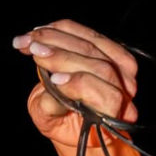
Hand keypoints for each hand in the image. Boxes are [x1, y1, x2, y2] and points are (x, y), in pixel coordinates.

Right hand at [12, 19, 137, 145]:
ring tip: (30, 39)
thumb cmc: (61, 125)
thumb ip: (51, 108)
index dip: (80, 85)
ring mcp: (122, 68)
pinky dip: (64, 29)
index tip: (53, 79)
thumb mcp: (48, 123)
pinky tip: (43, 31)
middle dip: (61, 56)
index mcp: (114, 116)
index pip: (108, 97)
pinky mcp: (112, 50)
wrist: (71, 118)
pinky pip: (89, 33)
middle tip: (33, 50)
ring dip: (57, 38)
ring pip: (93, 45)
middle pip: (99, 66)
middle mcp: (125, 91)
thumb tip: (53, 83)